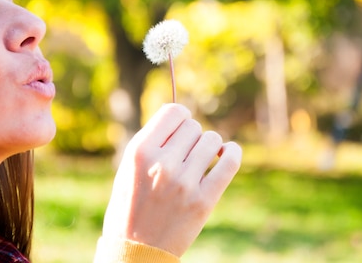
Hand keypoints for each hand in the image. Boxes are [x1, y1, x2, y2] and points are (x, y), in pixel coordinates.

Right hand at [101, 103, 241, 256]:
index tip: (180, 128)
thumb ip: (151, 142)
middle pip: (193, 126)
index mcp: (139, 152)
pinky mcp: (204, 200)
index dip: (180, 117)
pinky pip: (230, 162)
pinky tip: (228, 152)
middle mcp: (162, 164)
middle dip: (191, 137)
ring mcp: (185, 183)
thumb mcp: (128, 169)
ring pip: (212, 140)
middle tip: (184, 155)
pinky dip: (232, 152)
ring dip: (208, 146)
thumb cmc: (130, 207)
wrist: (136, 252)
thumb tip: (181, 116)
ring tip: (199, 161)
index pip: (174, 112)